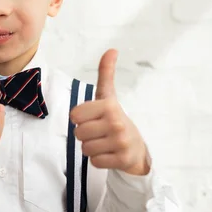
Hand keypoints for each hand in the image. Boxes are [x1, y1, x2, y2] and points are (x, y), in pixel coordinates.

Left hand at [70, 49, 149, 175]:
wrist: (137, 148)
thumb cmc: (115, 120)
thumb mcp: (109, 97)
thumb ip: (106, 74)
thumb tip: (111, 50)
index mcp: (109, 105)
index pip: (74, 115)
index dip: (81, 119)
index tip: (94, 118)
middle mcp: (116, 122)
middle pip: (78, 133)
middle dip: (86, 135)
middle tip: (100, 133)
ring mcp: (120, 142)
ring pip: (85, 148)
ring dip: (92, 148)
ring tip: (105, 143)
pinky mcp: (122, 159)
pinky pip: (94, 162)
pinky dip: (99, 160)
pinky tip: (110, 154)